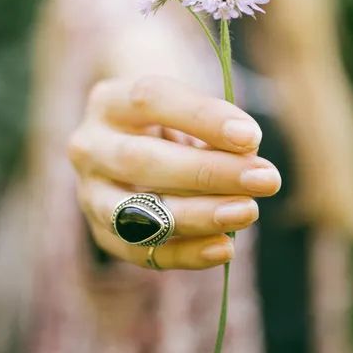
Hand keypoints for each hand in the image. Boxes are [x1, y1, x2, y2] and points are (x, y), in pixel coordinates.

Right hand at [67, 75, 281, 269]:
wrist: (134, 142)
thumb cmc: (173, 119)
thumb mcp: (189, 108)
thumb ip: (215, 128)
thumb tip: (249, 157)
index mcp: (109, 100)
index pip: (151, 100)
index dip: (202, 117)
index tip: (252, 136)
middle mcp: (89, 145)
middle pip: (140, 160)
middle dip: (207, 173)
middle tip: (264, 178)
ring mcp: (89, 193)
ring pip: (134, 212)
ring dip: (197, 215)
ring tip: (248, 211)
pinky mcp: (102, 233)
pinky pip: (139, 251)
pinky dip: (185, 253)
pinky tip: (224, 247)